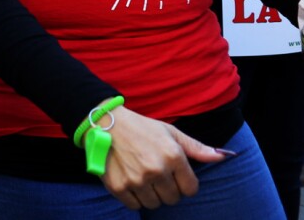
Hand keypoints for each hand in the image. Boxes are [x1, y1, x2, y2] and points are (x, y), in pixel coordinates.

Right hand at [101, 106, 223, 209]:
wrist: (104, 122)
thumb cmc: (141, 127)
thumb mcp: (170, 132)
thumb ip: (197, 148)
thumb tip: (224, 156)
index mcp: (173, 156)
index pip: (190, 189)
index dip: (183, 183)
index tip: (173, 175)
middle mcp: (156, 169)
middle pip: (173, 199)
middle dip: (167, 189)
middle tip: (156, 175)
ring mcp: (136, 180)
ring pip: (154, 204)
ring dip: (151, 195)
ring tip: (142, 178)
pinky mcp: (118, 186)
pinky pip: (135, 206)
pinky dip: (134, 198)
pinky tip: (130, 181)